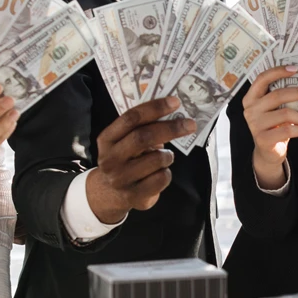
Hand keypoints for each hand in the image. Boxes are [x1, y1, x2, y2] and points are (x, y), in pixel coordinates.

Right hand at [86, 97, 196, 223]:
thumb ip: (141, 127)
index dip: (155, 108)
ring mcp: (120, 179)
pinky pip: (162, 178)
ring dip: (168, 155)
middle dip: (170, 128)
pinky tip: (160, 173)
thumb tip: (173, 112)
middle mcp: (110, 159)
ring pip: (157, 159)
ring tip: (165, 156)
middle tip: (190, 124)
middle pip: (143, 137)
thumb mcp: (124, 141)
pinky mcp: (133, 195)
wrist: (108, 194)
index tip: (175, 102)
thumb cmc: (125, 159)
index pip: (131, 118)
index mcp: (107, 139)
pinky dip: (167, 172)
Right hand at [243, 65, 297, 189]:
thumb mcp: (273, 110)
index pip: (262, 79)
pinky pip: (287, 130)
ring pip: (285, 114)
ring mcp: (255, 124)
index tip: (295, 68)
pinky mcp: (263, 138)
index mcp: (251, 98)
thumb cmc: (273, 126)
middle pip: (278, 95)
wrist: (267, 152)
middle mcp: (250, 109)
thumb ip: (281, 98)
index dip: (278, 71)